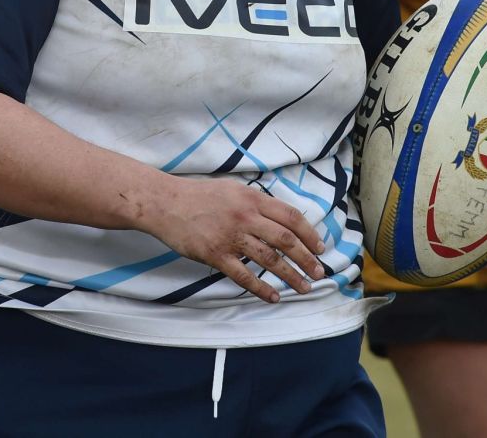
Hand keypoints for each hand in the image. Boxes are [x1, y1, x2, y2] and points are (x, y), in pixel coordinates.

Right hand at [141, 178, 326, 303]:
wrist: (166, 203)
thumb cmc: (199, 195)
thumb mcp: (233, 189)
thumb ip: (256, 202)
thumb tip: (280, 218)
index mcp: (252, 198)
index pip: (290, 217)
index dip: (309, 233)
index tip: (320, 247)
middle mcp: (245, 216)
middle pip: (285, 240)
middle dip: (306, 258)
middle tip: (319, 272)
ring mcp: (231, 237)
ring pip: (269, 259)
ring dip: (290, 275)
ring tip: (303, 287)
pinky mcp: (215, 254)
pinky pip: (243, 276)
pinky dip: (261, 288)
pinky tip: (273, 296)